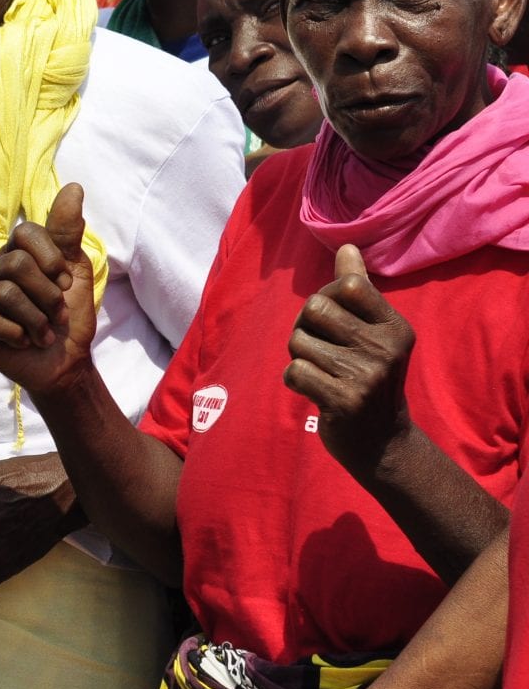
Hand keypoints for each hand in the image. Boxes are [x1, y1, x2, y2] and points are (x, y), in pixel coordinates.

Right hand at [0, 182, 97, 395]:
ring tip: (44, 334)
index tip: (65, 283)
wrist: (63, 364)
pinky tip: (22, 342)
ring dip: (36, 320)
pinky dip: (16, 335)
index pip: (25, 233)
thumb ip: (68, 232)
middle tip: (56, 315)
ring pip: (5, 294)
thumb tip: (74, 187)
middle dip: (47, 295)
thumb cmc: (67, 318)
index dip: (50, 258)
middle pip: (16, 264)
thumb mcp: (74, 271)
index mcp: (15, 254)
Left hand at [284, 244, 415, 476]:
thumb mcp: (372, 332)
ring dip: (299, 357)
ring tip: (323, 374)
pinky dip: (295, 380)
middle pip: (314, 308)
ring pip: (298, 341)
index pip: (346, 285)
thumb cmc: (367, 375)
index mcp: (395, 326)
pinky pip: (293, 371)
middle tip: (323, 352)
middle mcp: (386, 348)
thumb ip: (358, 288)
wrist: (380, 442)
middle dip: (306, 328)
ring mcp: (367, 375)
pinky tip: (315, 391)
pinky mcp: (344, 401)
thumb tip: (347, 246)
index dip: (326, 298)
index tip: (335, 323)